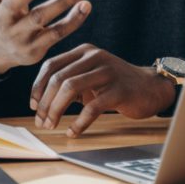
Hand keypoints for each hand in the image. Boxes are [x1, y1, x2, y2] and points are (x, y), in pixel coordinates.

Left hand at [30, 43, 175, 136]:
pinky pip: (92, 107)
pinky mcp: (119, 89)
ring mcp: (107, 71)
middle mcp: (94, 56)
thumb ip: (70, 81)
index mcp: (84, 51)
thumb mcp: (91, 76)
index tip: (33, 105)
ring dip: (56, 110)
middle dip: (45, 103)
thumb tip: (41, 102)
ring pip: (70, 88)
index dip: (38, 86)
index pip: (52, 65)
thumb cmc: (116, 84)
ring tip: (52, 126)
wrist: (151, 87)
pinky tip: (73, 132)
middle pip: (59, 78)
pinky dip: (79, 122)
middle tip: (41, 122)